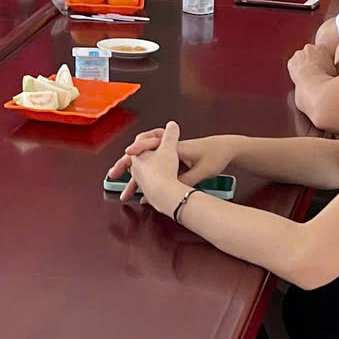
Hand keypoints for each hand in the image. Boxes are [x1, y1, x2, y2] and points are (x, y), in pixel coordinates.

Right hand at [107, 124, 231, 208]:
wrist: (226, 149)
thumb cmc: (216, 156)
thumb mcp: (203, 171)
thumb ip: (186, 178)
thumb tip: (174, 188)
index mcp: (176, 147)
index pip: (151, 144)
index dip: (138, 149)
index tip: (127, 154)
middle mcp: (170, 150)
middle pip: (142, 155)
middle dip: (126, 166)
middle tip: (112, 175)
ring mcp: (171, 157)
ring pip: (147, 165)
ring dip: (135, 177)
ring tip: (124, 192)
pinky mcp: (174, 163)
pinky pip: (155, 170)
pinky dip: (146, 180)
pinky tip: (141, 193)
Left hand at [288, 43, 331, 91]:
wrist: (313, 82)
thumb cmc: (327, 78)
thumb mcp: (335, 70)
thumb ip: (332, 66)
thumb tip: (333, 69)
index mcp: (321, 48)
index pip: (321, 52)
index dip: (321, 62)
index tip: (322, 69)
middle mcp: (309, 48)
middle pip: (310, 54)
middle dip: (312, 61)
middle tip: (315, 73)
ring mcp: (299, 54)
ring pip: (301, 59)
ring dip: (304, 66)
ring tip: (308, 77)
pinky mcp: (291, 62)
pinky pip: (293, 65)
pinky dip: (296, 70)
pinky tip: (301, 78)